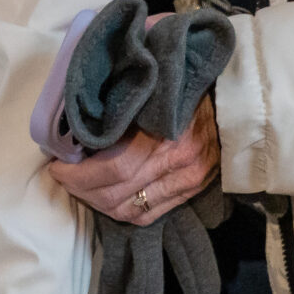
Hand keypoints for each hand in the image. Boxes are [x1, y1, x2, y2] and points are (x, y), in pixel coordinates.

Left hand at [45, 94, 219, 225]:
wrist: (237, 95)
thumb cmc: (187, 79)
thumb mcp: (156, 81)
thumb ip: (125, 97)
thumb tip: (82, 110)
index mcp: (166, 133)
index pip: (114, 167)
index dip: (78, 172)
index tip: (56, 162)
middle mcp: (178, 164)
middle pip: (116, 194)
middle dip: (80, 188)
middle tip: (61, 175)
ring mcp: (187, 181)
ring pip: (130, 211)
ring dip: (97, 203)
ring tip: (78, 187)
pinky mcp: (192, 191)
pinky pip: (149, 215)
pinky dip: (121, 211)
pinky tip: (105, 198)